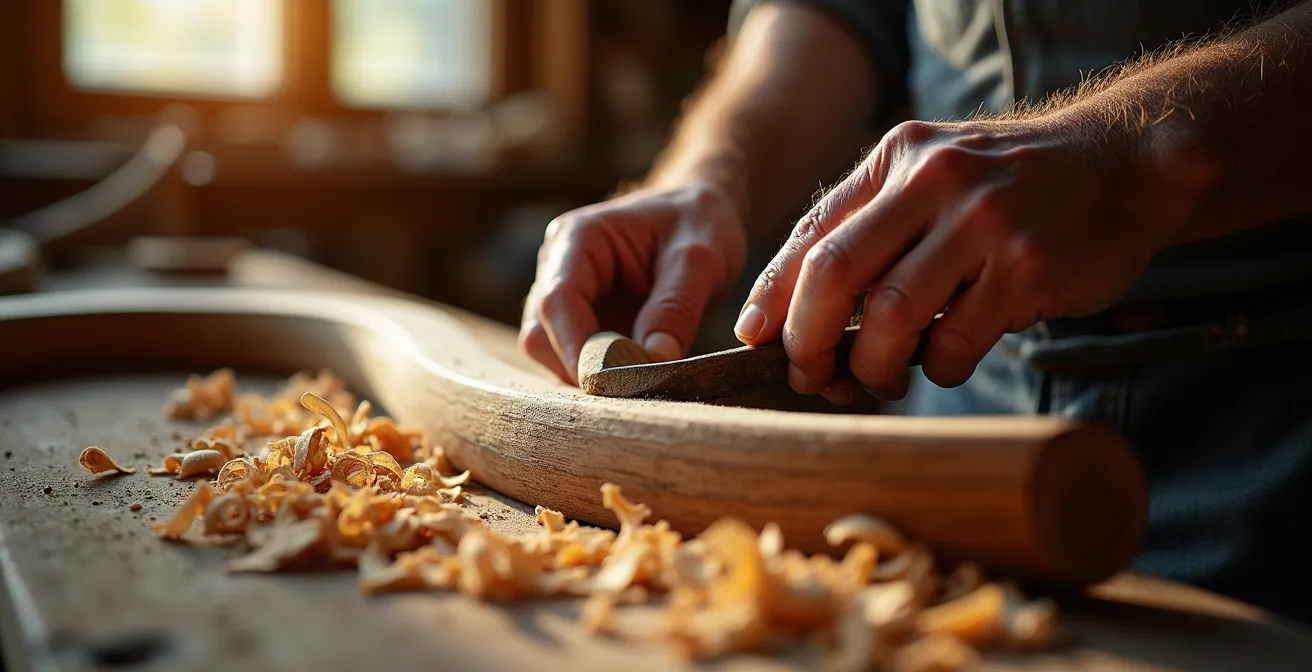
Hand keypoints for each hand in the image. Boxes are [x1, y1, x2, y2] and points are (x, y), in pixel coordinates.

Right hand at [521, 182, 747, 383]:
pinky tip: (635, 378)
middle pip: (541, 334)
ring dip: (588, 375)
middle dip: (580, 366)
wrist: (700, 215)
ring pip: (550, 352)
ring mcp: (565, 297)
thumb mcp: (700, 259)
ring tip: (640, 382)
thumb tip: (655, 359)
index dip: (576, 347)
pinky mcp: (580, 322)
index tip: (608, 384)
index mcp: (578, 239)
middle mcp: (558, 267)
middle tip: (634, 389)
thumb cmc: (697, 222)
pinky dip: (600, 375)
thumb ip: (676, 307)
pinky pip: (573, 359)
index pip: (557, 301)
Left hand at [735, 112, 1180, 401]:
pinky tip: (945, 360)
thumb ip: (872, 223)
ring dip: (871, 365)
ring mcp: (983, 223)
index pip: (812, 231)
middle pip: (834, 273)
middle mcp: (934, 179)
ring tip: (879, 376)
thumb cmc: (1014, 186)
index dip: (773, 293)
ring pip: (889, 316)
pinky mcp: (1026, 269)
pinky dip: (937, 368)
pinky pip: (953, 342)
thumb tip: (794, 307)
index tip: (754, 338)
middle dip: (806, 338)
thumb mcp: (936, 172)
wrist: (1129, 164)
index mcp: (898, 156)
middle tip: (808, 374)